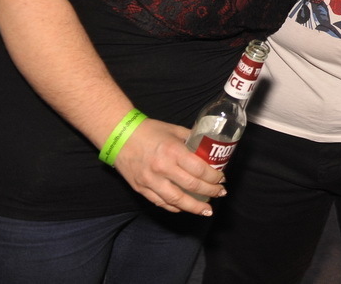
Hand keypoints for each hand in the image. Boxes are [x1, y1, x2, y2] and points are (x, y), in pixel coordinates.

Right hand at [112, 119, 226, 215]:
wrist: (119, 136)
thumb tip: (208, 146)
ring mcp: (150, 181)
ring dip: (195, 207)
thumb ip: (191, 139)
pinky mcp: (141, 188)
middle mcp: (162, 168)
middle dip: (210, 192)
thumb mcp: (174, 130)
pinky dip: (175, 207)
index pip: (199, 170)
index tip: (222, 178)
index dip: (214, 177)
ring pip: (177, 200)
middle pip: (192, 186)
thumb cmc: (148, 130)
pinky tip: (185, 208)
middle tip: (220, 193)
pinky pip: (161, 203)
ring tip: (207, 210)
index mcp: (173, 151)